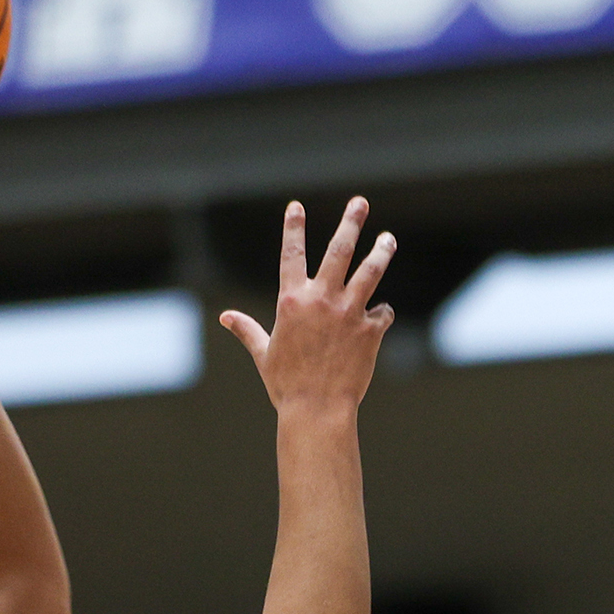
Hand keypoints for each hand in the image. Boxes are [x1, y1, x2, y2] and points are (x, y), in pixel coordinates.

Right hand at [220, 198, 394, 411]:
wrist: (317, 411)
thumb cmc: (286, 385)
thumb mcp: (263, 354)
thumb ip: (247, 329)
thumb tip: (225, 317)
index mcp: (292, 301)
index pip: (292, 254)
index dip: (293, 228)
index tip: (296, 206)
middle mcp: (322, 300)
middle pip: (340, 250)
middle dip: (351, 222)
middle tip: (361, 202)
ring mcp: (349, 313)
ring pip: (370, 272)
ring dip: (381, 252)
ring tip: (388, 239)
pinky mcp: (370, 331)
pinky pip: (383, 312)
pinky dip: (382, 312)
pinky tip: (380, 317)